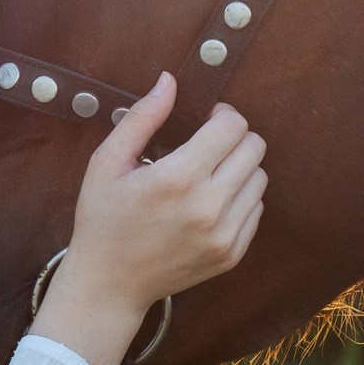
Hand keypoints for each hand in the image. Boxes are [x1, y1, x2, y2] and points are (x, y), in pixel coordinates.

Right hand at [28, 73, 267, 364]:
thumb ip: (142, 118)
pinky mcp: (232, 254)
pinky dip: (240, 198)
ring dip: (240, 168)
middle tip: (210, 144)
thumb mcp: (108, 162)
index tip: (208, 119)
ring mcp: (224, 234)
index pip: (232, 126)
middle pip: (254, 149)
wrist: (110, 284)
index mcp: (178, 178)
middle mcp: (209, 207)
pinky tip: (210, 202)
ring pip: (260, 178)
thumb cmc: (103, 218)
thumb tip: (169, 80)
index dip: (223, 115)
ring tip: (209, 174)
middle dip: (235, 137)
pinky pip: (256, 210)